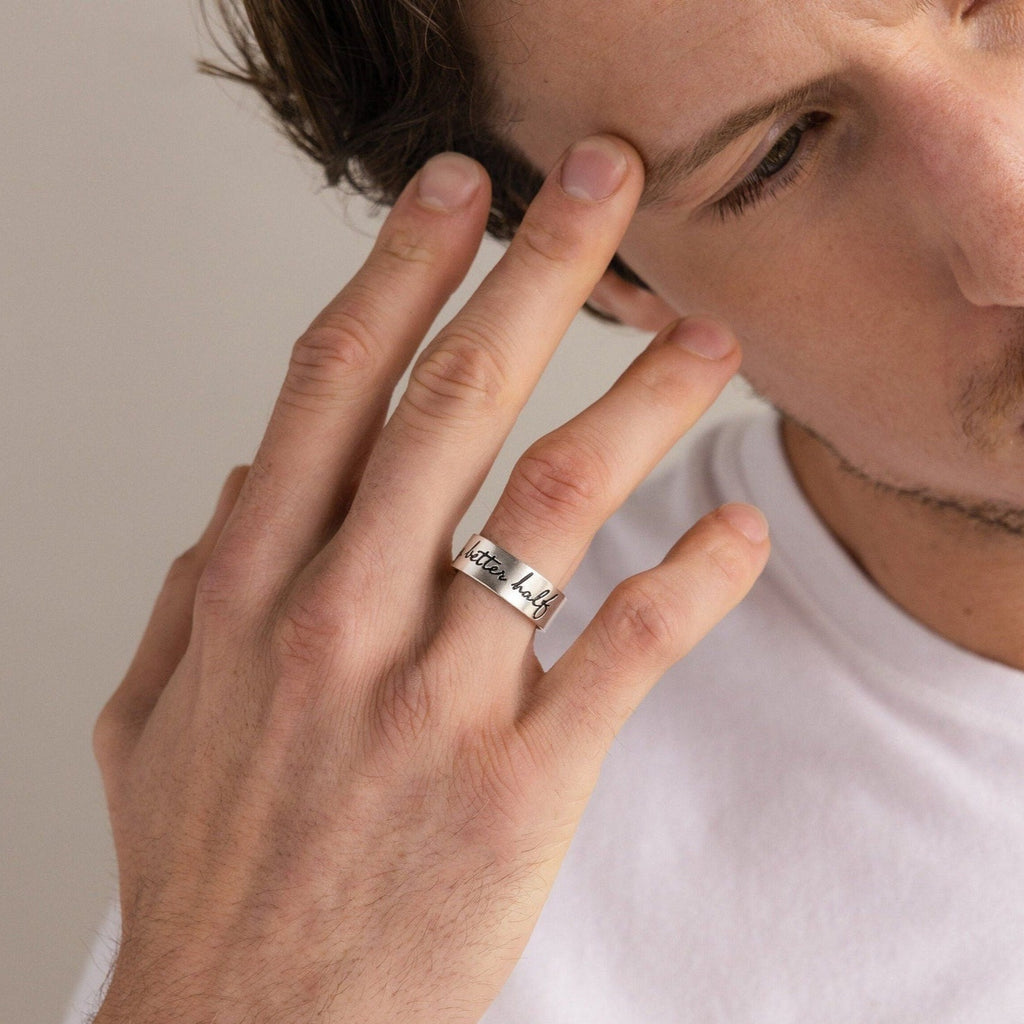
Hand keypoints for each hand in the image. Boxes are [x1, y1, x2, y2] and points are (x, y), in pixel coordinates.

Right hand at [93, 136, 768, 1022]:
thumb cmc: (214, 874)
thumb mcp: (153, 721)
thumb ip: (193, 589)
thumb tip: (244, 486)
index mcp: (255, 592)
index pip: (332, 385)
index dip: (400, 271)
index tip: (452, 195)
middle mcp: (344, 620)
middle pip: (454, 401)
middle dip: (534, 272)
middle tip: (595, 186)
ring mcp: (435, 699)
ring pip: (558, 504)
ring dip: (646, 403)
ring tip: (707, 336)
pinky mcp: (521, 781)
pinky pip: (625, 649)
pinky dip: (695, 577)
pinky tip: (736, 526)